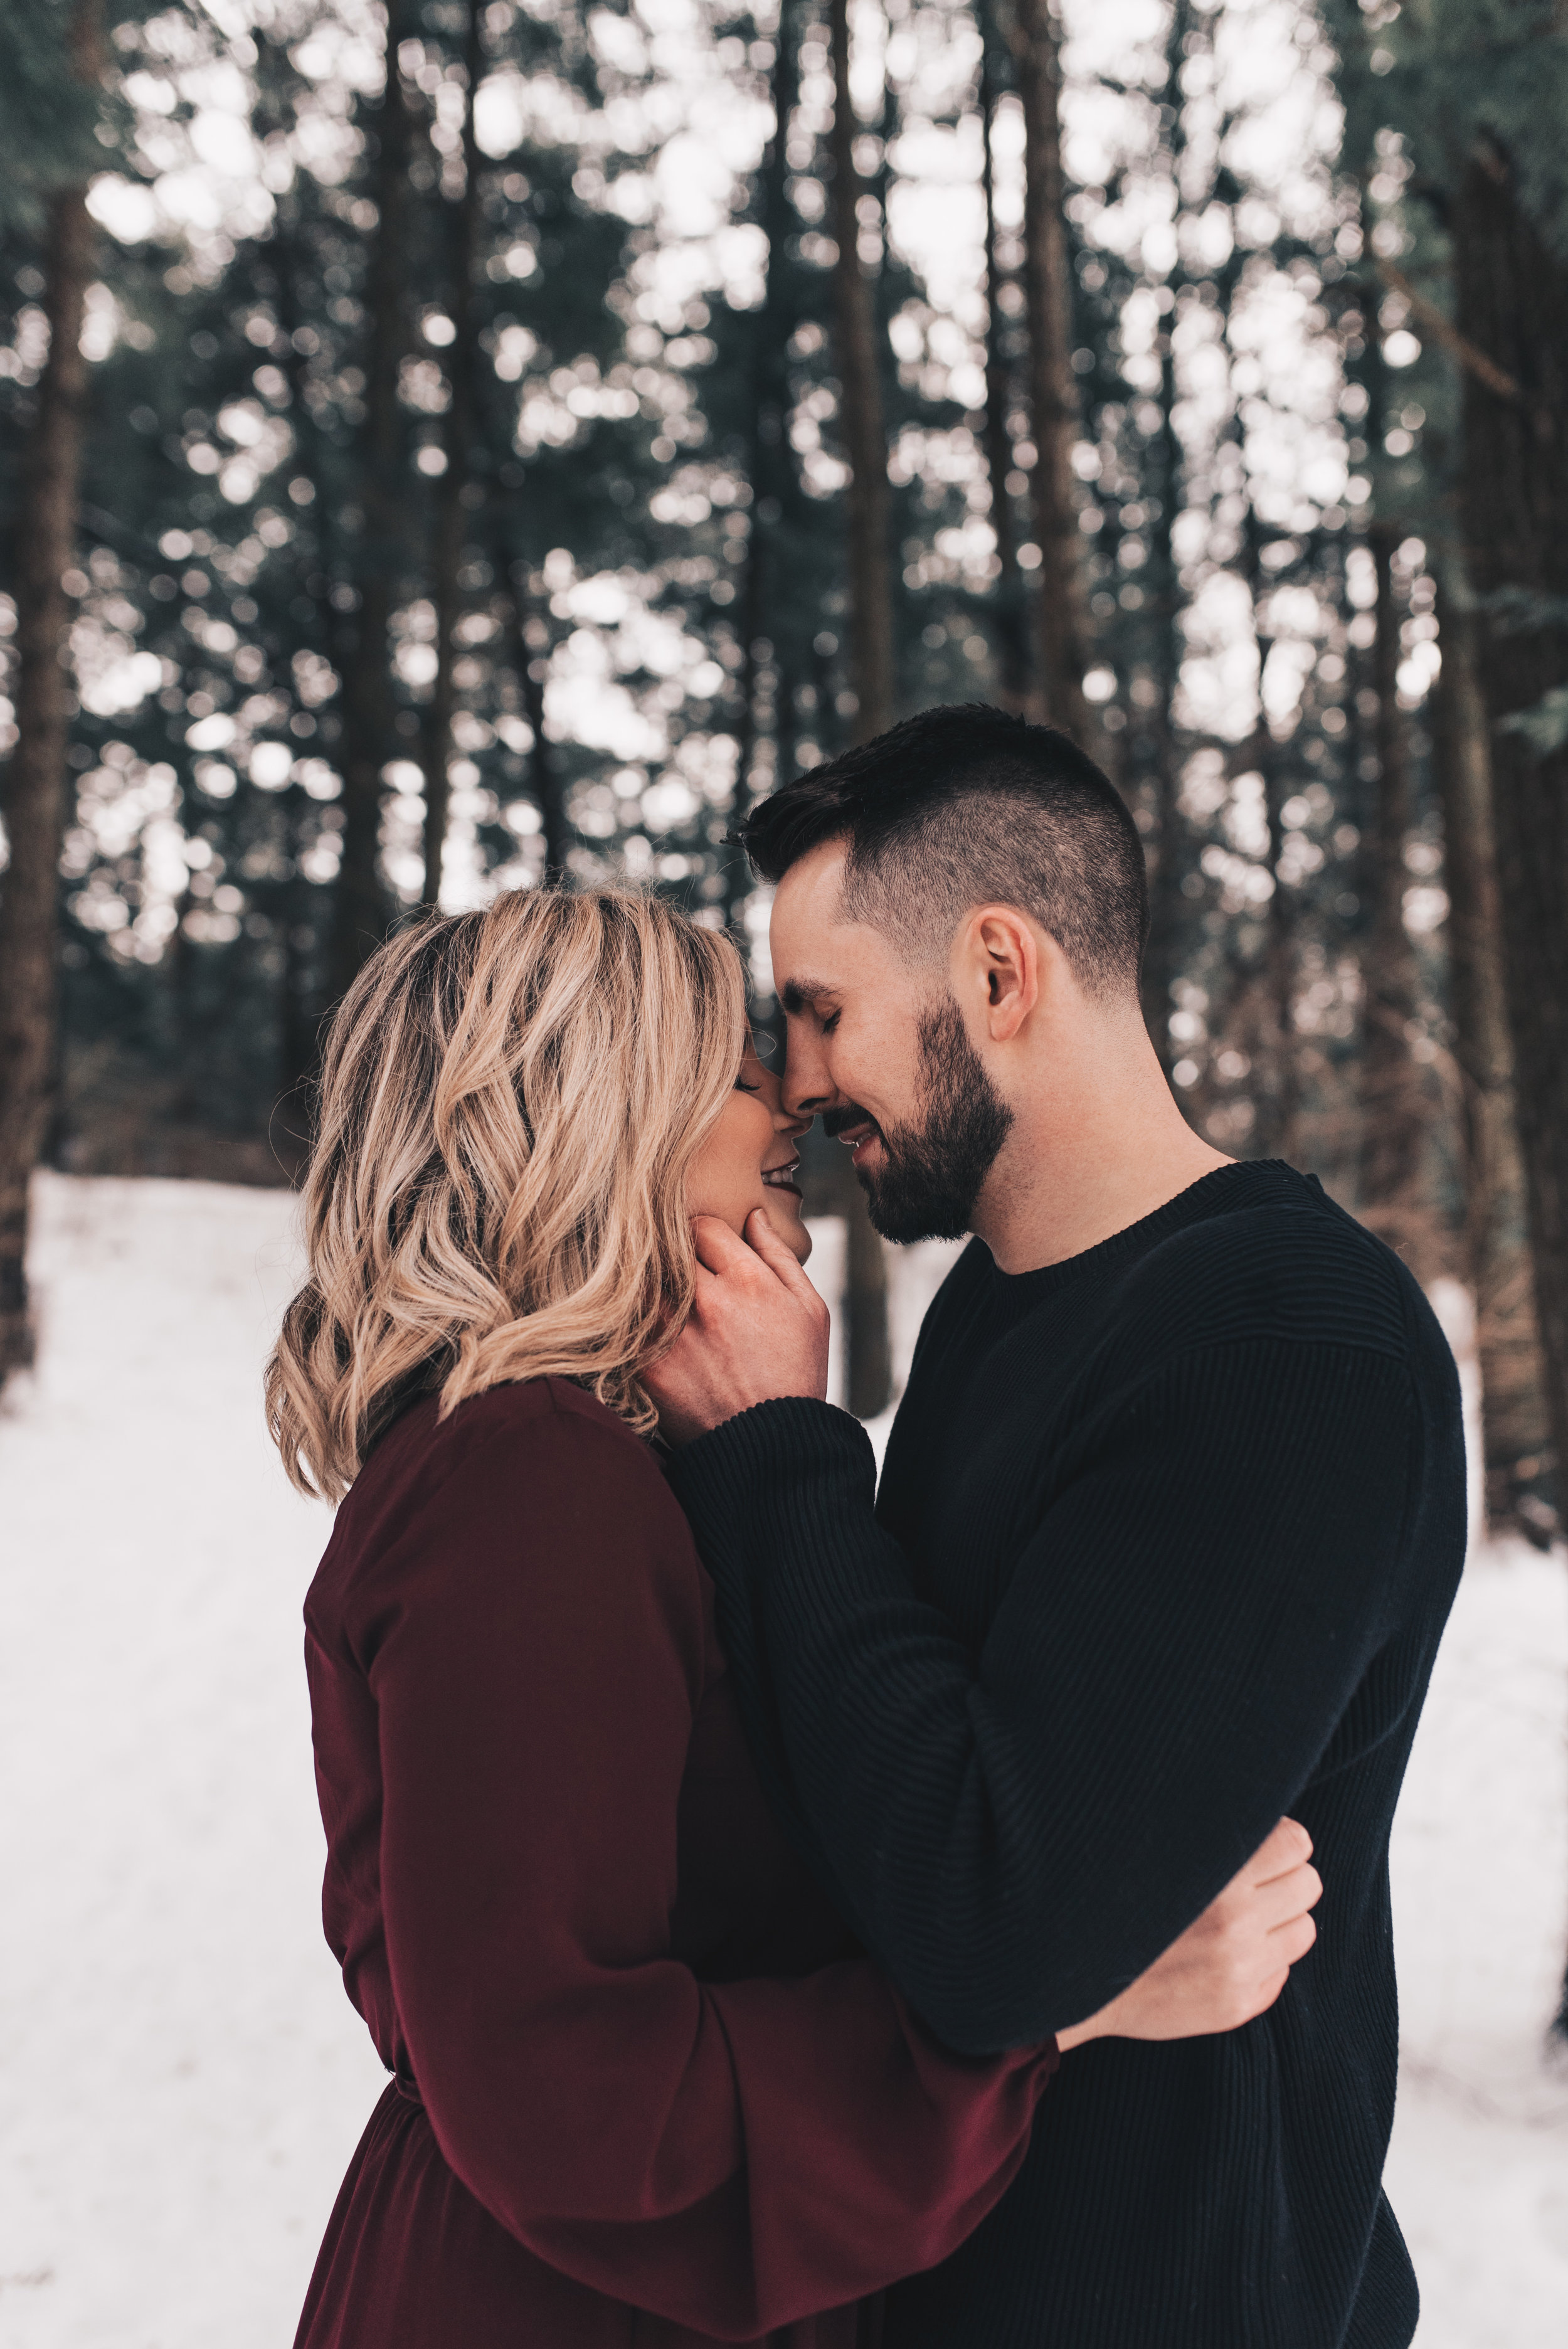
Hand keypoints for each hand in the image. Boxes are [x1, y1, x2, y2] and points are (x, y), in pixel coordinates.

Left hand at [643, 1211, 831, 1446]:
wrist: (772, 1448)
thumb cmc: (796, 1374)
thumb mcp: (809, 1309)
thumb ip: (779, 1256)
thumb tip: (753, 1216)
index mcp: (748, 1281)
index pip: (703, 1226)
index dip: (704, 1236)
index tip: (705, 1254)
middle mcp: (708, 1301)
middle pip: (667, 1250)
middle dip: (673, 1258)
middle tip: (680, 1274)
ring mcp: (674, 1334)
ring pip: (642, 1284)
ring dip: (650, 1287)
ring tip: (664, 1303)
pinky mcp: (649, 1366)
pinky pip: (629, 1326)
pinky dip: (634, 1324)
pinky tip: (647, 1332)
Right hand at [1055, 1818, 1321, 2050]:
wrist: (1072, 1974)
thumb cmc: (1114, 1898)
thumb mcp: (1156, 1849)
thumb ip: (1207, 1833)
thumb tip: (1259, 1814)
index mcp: (1216, 1873)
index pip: (1296, 1844)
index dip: (1280, 1841)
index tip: (1258, 1846)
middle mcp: (1234, 1923)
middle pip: (1308, 1884)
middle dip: (1285, 1878)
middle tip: (1253, 1882)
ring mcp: (1239, 1969)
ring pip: (1304, 1929)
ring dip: (1280, 1920)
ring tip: (1241, 1918)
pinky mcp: (1236, 2006)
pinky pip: (1282, 1972)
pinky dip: (1263, 1960)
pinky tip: (1225, 1954)